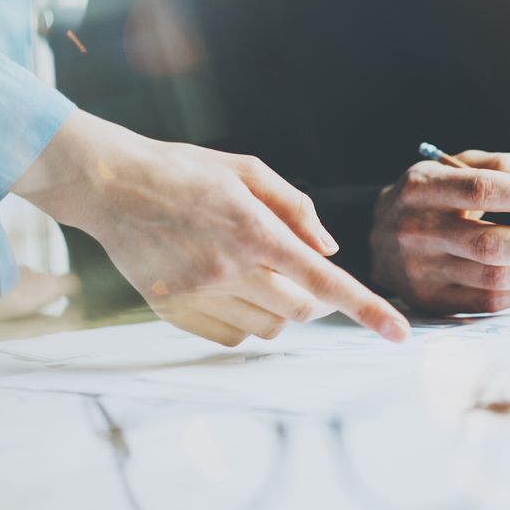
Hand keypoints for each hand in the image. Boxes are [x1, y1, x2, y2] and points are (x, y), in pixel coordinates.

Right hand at [13, 110, 409, 345]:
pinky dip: (245, 323)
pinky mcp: (173, 311)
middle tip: (298, 272)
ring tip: (255, 274)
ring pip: (270, 329)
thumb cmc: (185, 171)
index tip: (400, 334)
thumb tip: (329, 249)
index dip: (367, 310)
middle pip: (302, 311)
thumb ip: (296, 208)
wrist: (109, 184)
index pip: (325, 280)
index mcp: (253, 229)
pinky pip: (233, 338)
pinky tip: (228, 290)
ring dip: (281, 310)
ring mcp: (198, 294)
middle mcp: (228, 268)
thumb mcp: (247, 170)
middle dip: (314, 299)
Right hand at [370, 150, 509, 313]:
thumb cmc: (431, 196)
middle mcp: (414, 230)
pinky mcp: (430, 301)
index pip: (482, 190)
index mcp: (421, 188)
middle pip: (490, 244)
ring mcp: (419, 271)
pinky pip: (488, 303)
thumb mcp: (456, 166)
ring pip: (494, 278)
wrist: (377, 236)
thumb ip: (502, 167)